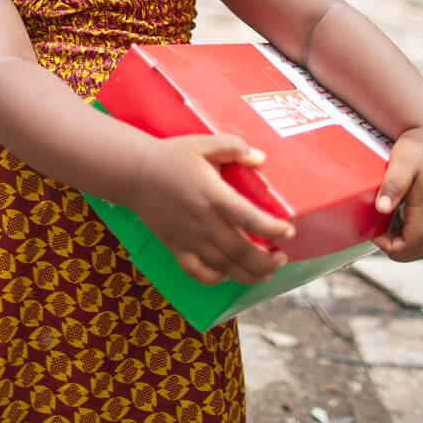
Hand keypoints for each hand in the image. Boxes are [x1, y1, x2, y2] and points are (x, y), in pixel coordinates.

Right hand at [127, 135, 294, 286]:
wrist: (133, 173)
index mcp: (213, 195)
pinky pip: (197, 273)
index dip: (274, 230)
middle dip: (268, 261)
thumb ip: (233, 147)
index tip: (289, 232)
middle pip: (242, 252)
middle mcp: (204, 222)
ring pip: (225, 268)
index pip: (250, 219)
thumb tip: (260, 158)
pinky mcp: (175, 247)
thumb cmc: (170, 156)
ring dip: (250, 275)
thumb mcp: (203, 143)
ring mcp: (189, 238)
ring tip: (266, 272)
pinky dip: (215, 279)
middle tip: (281, 257)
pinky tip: (228, 274)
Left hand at [373, 127, 422, 261]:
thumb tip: (382, 208)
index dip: (393, 248)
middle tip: (381, 239)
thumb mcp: (401, 163)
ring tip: (392, 236)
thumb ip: (393, 186)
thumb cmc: (416, 146)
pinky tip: (406, 227)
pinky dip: (422, 238)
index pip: (414, 243)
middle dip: (401, 252)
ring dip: (413, 247)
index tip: (376, 237)